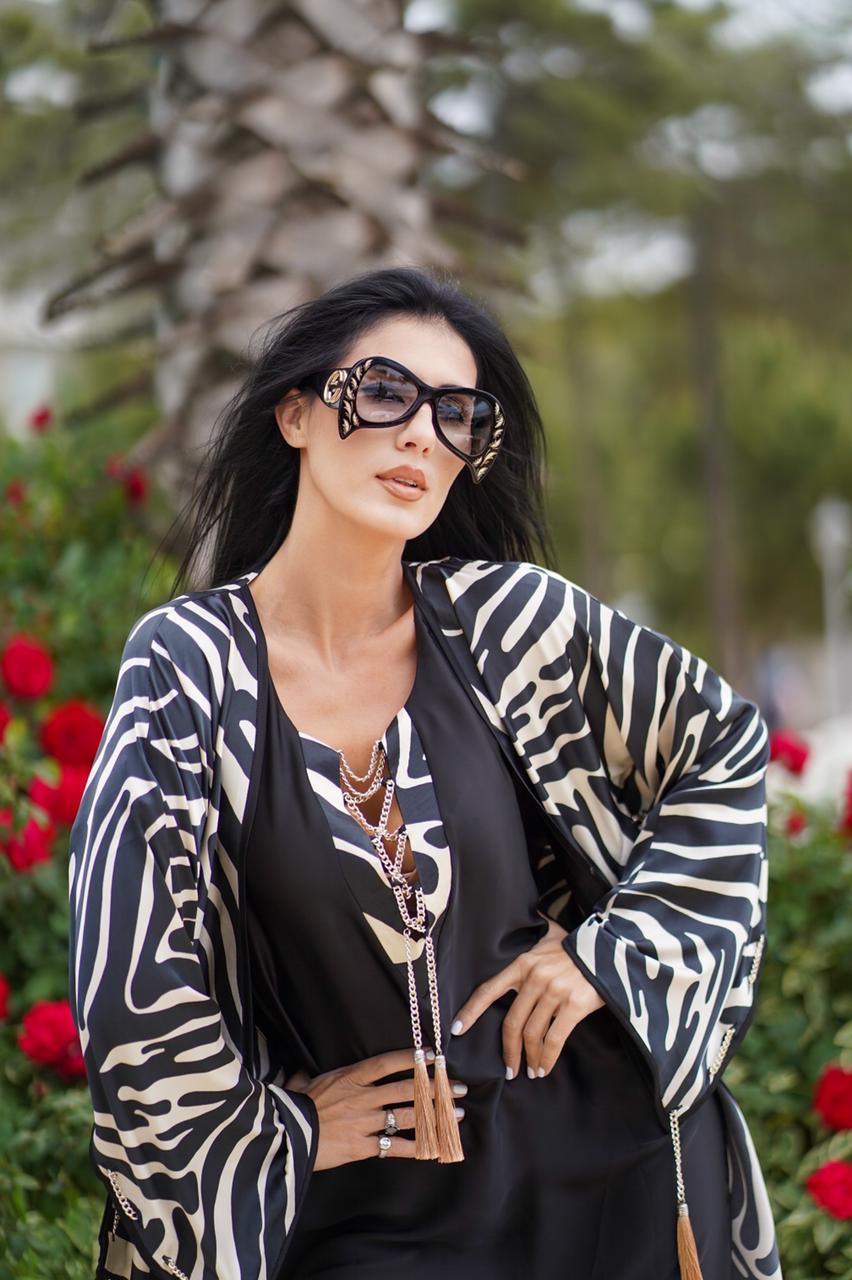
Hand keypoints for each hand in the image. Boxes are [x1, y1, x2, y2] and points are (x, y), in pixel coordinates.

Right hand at [285, 1048, 466, 1169]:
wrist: (285, 1136)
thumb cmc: (292, 1106)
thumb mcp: (302, 1082)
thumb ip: (309, 1075)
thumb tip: (303, 1070)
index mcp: (350, 1076)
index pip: (387, 1063)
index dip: (412, 1058)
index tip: (432, 1055)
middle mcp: (362, 1097)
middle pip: (406, 1089)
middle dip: (436, 1088)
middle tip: (459, 1087)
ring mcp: (364, 1122)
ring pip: (407, 1116)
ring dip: (435, 1116)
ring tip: (457, 1115)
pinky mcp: (362, 1147)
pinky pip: (394, 1147)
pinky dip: (416, 1148)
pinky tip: (434, 1149)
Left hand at [450, 914, 604, 1078]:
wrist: (610, 947)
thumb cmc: (577, 946)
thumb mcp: (548, 938)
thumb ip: (532, 942)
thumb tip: (523, 925)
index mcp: (523, 964)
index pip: (489, 989)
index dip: (471, 1011)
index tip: (457, 1030)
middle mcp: (534, 978)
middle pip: (511, 1022)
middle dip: (508, 1050)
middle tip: (509, 1069)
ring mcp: (554, 992)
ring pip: (532, 1034)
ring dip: (530, 1058)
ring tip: (531, 1070)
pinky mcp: (573, 1005)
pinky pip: (554, 1039)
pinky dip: (548, 1058)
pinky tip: (545, 1067)